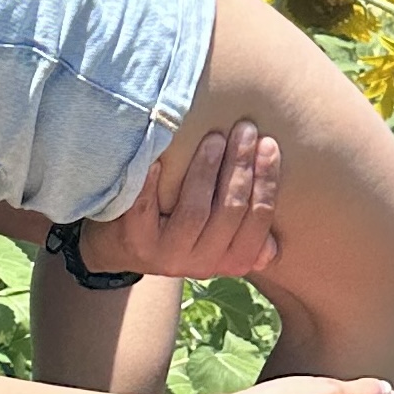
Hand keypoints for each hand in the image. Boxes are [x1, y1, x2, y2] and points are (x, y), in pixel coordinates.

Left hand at [82, 123, 283, 280]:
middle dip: (240, 166)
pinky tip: (160, 158)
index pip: (258, 220)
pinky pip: (147, 209)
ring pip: (195, 211)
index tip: (268, 144)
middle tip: (245, 130)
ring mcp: (168, 255)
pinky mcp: (136, 242)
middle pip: (230, 211)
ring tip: (214, 138)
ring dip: (207, 170)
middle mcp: (204, 263)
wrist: (120, 249)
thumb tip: (273, 243)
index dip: (267, 181)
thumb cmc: (177, 227)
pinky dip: (154, 182)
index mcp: (232, 261)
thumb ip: (241, 233)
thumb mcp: (214, 239)